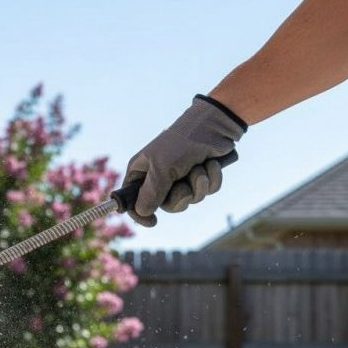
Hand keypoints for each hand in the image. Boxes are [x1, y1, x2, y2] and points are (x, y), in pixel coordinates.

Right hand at [123, 95, 246, 226]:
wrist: (214, 125)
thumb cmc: (182, 142)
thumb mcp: (162, 167)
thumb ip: (150, 192)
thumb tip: (141, 212)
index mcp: (142, 172)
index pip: (132, 201)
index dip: (140, 214)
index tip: (153, 222)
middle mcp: (158, 178)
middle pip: (165, 206)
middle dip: (180, 196)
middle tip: (183, 183)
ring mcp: (179, 179)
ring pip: (188, 200)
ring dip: (198, 185)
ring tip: (199, 167)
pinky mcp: (199, 178)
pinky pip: (206, 192)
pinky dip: (211, 180)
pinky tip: (210, 164)